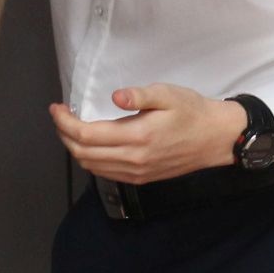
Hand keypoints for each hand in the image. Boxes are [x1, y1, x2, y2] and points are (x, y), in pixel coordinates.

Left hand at [49, 82, 245, 182]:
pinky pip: (105, 173)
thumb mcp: (168, 94)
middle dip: (64, 134)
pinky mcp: (141, 178)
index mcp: (137, 136)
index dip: (64, 122)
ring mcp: (136, 173)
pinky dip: (90, 159)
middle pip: (83, 154)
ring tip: (71, 129)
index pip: (86, 135)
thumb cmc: (193, 112)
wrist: (216, 139)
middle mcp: (133, 159)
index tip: (57, 108)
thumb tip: (115, 96)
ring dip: (75, 148)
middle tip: (60, 116)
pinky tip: (91, 145)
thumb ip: (139, 95)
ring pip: (91, 166)